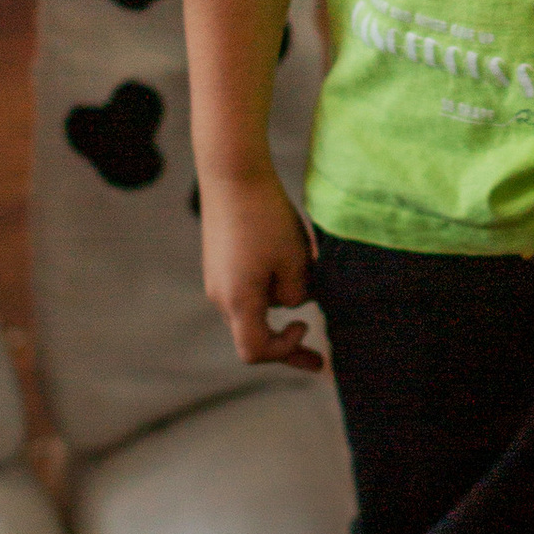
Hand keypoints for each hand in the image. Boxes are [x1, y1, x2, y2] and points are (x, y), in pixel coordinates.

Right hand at [198, 168, 322, 370]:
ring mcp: (215, 278)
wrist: (232, 173)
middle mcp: (220, 296)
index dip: (285, 353)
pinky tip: (288, 263)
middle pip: (252, 336)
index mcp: (239, 301)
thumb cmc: (266, 216)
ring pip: (251, 310)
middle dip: (287, 342)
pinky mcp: (217, 262)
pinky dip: (268, 289)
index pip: (256, 352)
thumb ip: (298, 293)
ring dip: (280, 306)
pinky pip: (244, 290)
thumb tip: (293, 304)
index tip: (307, 328)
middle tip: (319, 361)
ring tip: (306, 274)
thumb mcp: (294, 260)